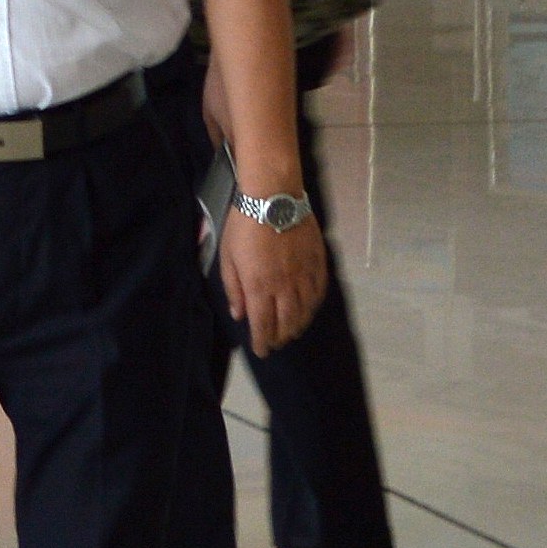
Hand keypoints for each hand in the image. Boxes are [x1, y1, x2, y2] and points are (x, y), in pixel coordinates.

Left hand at [220, 206, 328, 351]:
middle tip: (275, 342)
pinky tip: (310, 309)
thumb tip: (239, 314)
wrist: (274, 196)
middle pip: (287, 322)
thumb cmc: (244, 225)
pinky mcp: (318, 262)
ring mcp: (304, 275)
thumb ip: (233, 288)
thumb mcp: (227, 257)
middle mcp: (284, 286)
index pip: (263, 324)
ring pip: (305, 310)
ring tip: (292, 332)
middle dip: (280, 337)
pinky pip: (319, 291)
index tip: (261, 351)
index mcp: (259, 286)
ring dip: (298, 325)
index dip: (263, 341)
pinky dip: (314, 305)